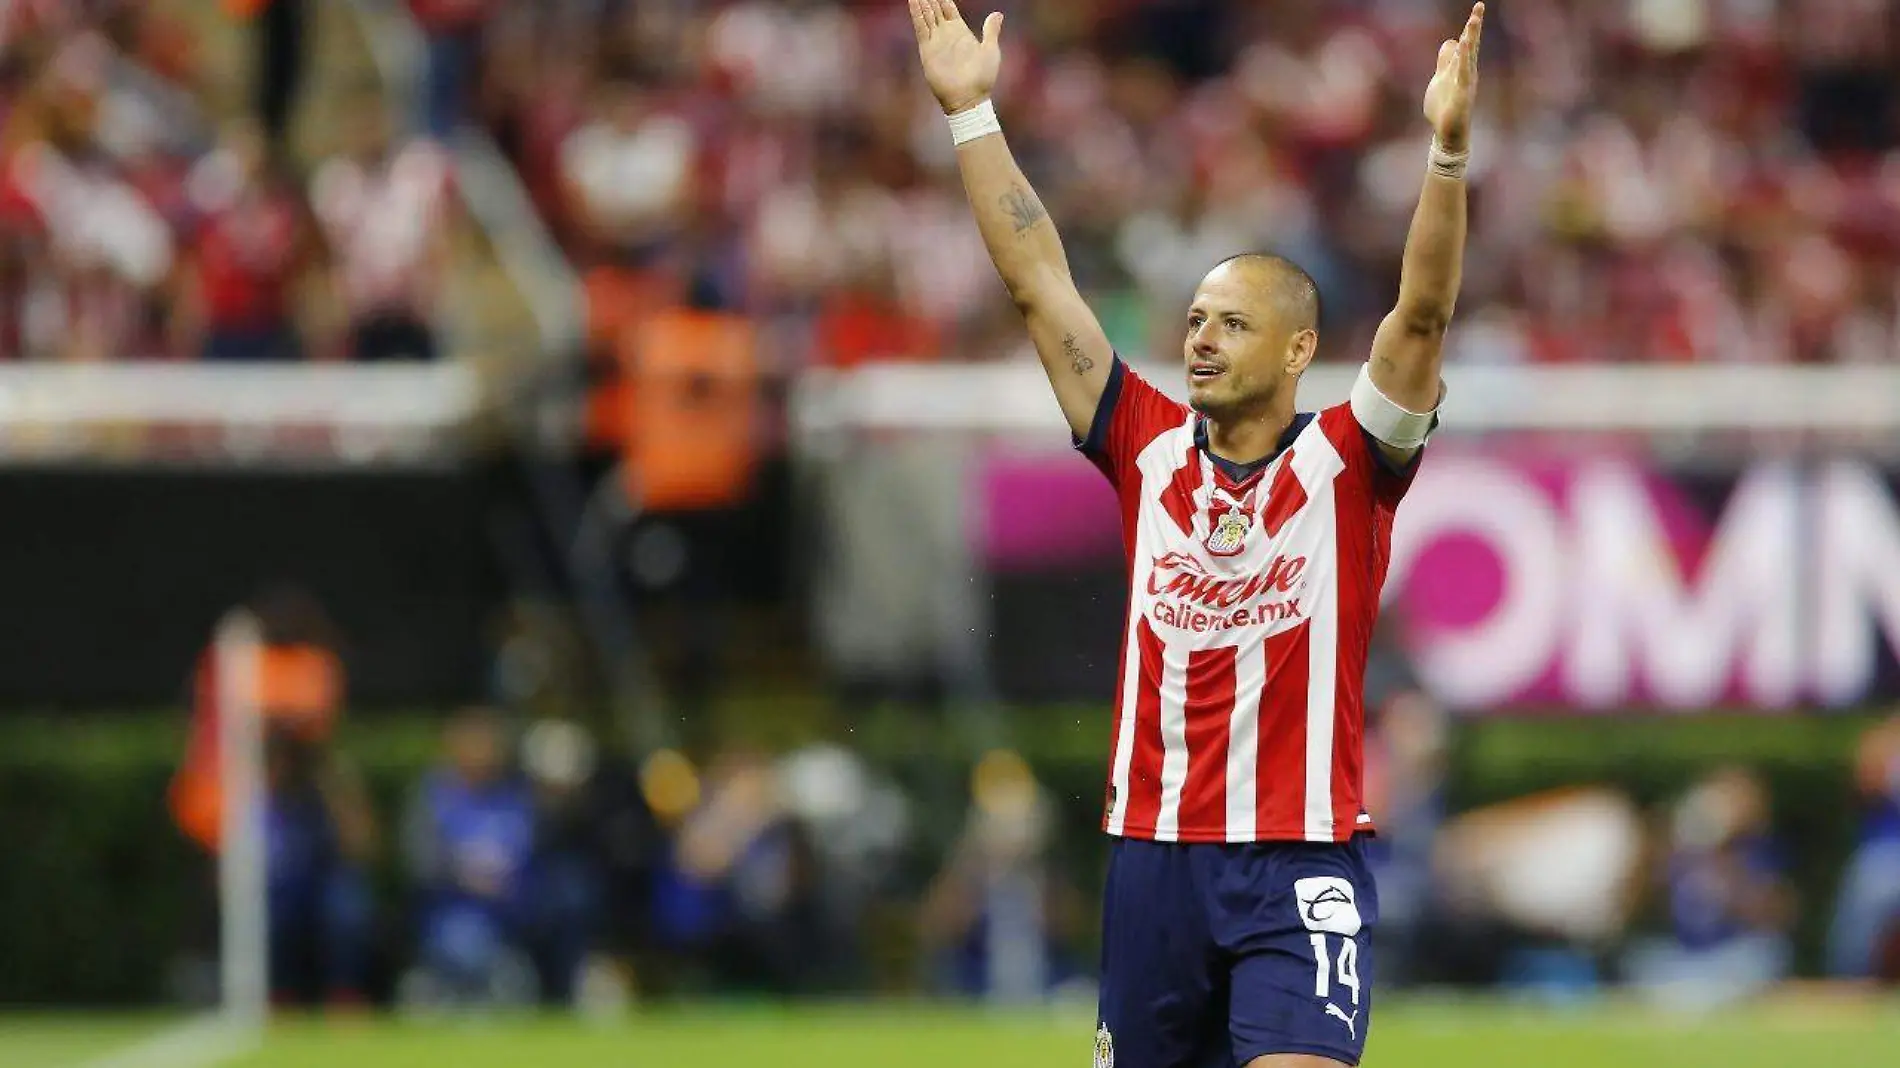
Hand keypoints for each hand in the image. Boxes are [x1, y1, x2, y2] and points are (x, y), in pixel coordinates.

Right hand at [910, 0, 1003, 115]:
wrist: (969, 98)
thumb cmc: (982, 77)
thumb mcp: (990, 50)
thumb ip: (990, 31)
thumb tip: (997, 14)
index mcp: (961, 32)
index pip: (948, 9)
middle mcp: (946, 34)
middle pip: (935, 9)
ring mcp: (935, 41)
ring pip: (926, 15)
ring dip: (921, 2)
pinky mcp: (927, 49)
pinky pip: (920, 27)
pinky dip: (916, 13)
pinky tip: (913, 0)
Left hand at [1423, 3, 1483, 152]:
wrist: (1446, 133)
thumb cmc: (1444, 107)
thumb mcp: (1441, 78)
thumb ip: (1445, 61)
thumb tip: (1451, 40)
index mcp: (1460, 67)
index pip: (1466, 42)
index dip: (1469, 27)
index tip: (1478, 8)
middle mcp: (1466, 71)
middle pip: (1471, 44)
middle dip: (1474, 25)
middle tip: (1479, 6)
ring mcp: (1465, 81)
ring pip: (1469, 55)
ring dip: (1472, 37)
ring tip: (1474, 19)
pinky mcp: (1462, 92)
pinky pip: (1463, 71)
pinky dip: (1464, 57)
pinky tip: (1465, 43)